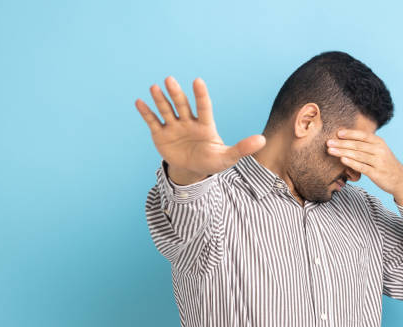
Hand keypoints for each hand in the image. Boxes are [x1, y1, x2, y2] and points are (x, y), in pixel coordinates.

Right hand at [135, 76, 265, 178]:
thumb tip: (263, 140)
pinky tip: (139, 102)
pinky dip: (146, 113)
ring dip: (160, 100)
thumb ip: (243, 148)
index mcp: (205, 125)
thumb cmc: (212, 161)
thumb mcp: (227, 157)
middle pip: (182, 105)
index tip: (197, 81)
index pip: (203, 107)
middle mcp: (188, 122)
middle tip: (170, 80)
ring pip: (167, 110)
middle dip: (176, 94)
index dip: (200, 95)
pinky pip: (153, 122)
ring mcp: (174, 127)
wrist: (193, 170)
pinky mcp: (161, 135)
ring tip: (155, 87)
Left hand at [326, 129, 402, 204]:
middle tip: (328, 142)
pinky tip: (342, 160)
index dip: (350, 133)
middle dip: (341, 143)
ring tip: (330, 150)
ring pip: (358, 155)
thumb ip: (366, 145)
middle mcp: (380, 150)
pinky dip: (351, 163)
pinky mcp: (377, 173)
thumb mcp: (379, 151)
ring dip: (342, 152)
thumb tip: (346, 138)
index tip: (337, 133)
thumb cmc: (385, 164)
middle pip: (357, 145)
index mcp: (379, 142)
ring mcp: (378, 162)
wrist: (400, 180)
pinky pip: (362, 167)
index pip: (363, 135)